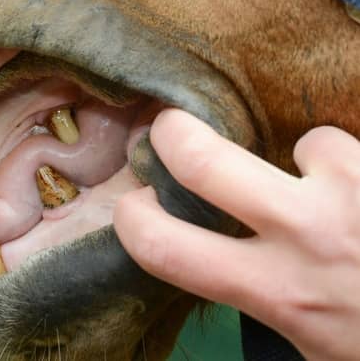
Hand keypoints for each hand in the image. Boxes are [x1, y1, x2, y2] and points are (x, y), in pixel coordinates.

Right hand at [114, 109, 359, 360]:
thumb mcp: (305, 337)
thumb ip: (261, 291)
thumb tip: (218, 249)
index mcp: (276, 292)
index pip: (164, 247)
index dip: (132, 219)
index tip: (137, 207)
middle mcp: (308, 237)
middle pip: (202, 160)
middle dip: (172, 134)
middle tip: (170, 131)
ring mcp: (354, 194)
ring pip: (305, 144)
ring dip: (314, 166)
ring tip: (341, 196)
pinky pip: (357, 148)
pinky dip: (357, 169)